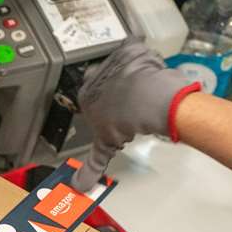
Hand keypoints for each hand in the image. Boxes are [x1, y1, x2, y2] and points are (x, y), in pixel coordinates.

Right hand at [71, 41, 199, 189]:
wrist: (147, 100)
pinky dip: (142, 49)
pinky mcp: (132, 48)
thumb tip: (79, 186)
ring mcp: (114, 60)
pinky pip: (135, 44)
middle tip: (133, 99)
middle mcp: (95, 75)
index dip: (106, 105)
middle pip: (105, 79)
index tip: (119, 113)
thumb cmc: (124, 120)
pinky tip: (151, 59)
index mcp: (86, 94)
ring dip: (131, 71)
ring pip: (121, 64)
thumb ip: (92, 164)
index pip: (92, 97)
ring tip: (146, 86)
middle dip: (117, 87)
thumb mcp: (107, 144)